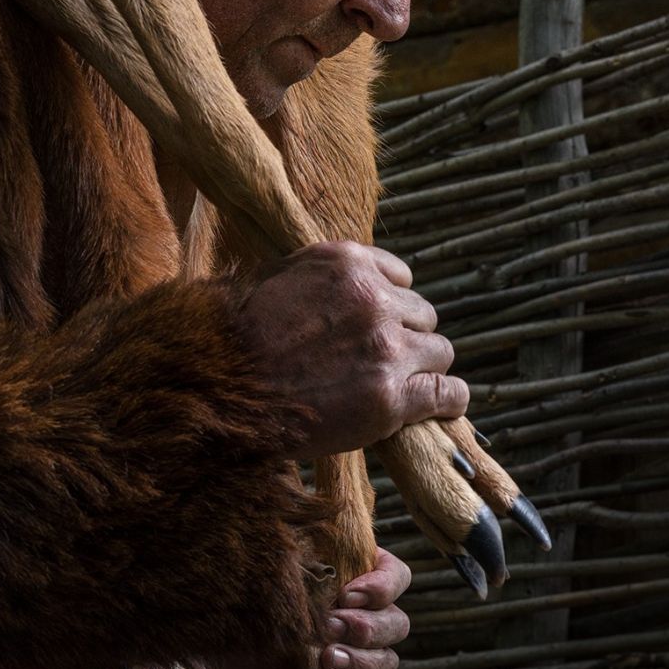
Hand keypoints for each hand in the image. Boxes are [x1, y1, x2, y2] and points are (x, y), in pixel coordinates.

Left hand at [208, 547, 412, 668]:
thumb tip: (301, 489)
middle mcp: (363, 611)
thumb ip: (295, 531)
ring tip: (327, 659)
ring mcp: (355, 649)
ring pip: (387, 659)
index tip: (347, 593)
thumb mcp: (271, 552)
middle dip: (368, 627)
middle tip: (330, 626)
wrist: (220, 630)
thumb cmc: (249, 580)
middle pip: (397, 621)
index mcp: (356, 573)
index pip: (396, 576)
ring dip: (363, 662)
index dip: (382, 587)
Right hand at [237, 241, 467, 457]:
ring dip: (424, 367)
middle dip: (407, 335)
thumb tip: (334, 283)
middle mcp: (373, 299)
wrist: (219, 391)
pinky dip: (449, 400)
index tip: (379, 321)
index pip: (400, 276)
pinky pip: (447, 394)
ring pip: (440, 352)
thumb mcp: (270, 279)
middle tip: (382, 359)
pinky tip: (445, 405)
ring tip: (405, 384)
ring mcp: (386, 349)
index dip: (390, 302)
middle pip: (423, 314)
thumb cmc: (234, 337)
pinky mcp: (390, 398)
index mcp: (346, 262)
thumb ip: (313, 274)